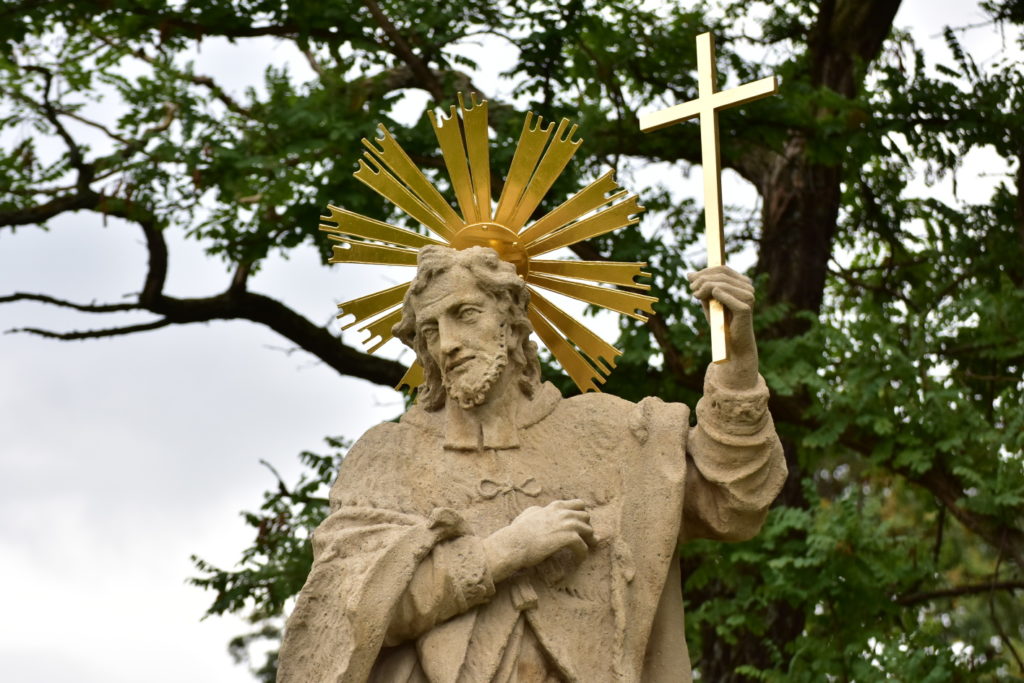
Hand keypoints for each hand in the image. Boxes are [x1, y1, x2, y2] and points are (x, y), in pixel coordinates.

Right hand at [482, 499, 593, 581]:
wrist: (515, 543)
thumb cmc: (518, 531)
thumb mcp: (528, 514)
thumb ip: (539, 510)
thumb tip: (542, 510)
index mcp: (555, 506)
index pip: (579, 504)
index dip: (581, 515)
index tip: (581, 524)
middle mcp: (564, 512)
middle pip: (586, 517)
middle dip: (586, 527)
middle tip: (585, 539)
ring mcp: (567, 524)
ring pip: (588, 531)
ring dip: (588, 541)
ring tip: (584, 550)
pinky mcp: (569, 538)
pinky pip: (583, 546)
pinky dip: (582, 553)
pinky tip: (579, 559)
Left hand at [687, 266, 758, 388]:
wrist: (732, 347)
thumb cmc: (721, 324)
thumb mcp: (709, 302)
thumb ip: (702, 288)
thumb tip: (689, 274)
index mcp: (743, 284)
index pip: (723, 269)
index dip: (705, 271)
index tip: (690, 277)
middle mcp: (748, 288)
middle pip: (721, 274)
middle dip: (702, 278)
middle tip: (690, 287)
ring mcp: (749, 297)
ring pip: (720, 283)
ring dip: (703, 287)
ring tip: (694, 294)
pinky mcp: (744, 308)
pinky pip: (723, 294)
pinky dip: (711, 294)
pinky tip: (700, 298)